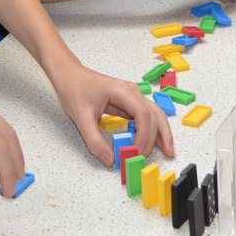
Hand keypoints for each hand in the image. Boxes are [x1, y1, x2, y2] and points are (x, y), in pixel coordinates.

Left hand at [47, 61, 174, 166]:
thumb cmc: (74, 88)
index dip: (143, 136)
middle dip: (154, 138)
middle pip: (153, 115)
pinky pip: (146, 116)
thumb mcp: (81, 117)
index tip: (134, 152)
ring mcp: (132, 96)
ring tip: (167, 151)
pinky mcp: (129, 102)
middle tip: (145, 159)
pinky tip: (155, 142)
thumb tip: (110, 160)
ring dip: (161, 133)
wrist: (69, 74)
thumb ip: (95, 141)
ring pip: (155, 114)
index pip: (143, 114)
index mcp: (122, 91)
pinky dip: (152, 129)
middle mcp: (132, 91)